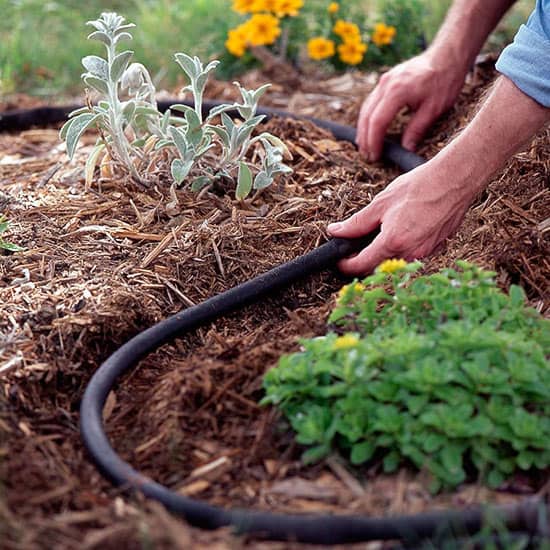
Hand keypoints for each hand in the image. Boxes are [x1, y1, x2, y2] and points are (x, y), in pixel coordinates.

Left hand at [327, 162, 475, 274]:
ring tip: (377, 237)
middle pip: (377, 269)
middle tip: (353, 249)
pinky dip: (399, 251)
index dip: (346, 266)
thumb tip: (335, 231)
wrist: (454, 181)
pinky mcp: (434, 250)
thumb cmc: (420, 187)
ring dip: (381, 257)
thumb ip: (356, 223)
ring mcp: (424, 254)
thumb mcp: (381, 203)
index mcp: (392, 242)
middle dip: (362, 263)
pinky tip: (399, 233)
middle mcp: (409, 254)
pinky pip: (410, 257)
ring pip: (394, 264)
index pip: (361, 266)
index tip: (339, 260)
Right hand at [356, 52, 466, 160]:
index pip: (378, 121)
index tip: (375, 156)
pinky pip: (371, 102)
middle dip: (365, 138)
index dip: (374, 141)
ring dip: (363, 129)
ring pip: (365, 109)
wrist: (447, 55)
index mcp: (397, 91)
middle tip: (368, 156)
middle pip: (367, 116)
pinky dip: (368, 118)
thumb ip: (417, 129)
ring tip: (366, 146)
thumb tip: (406, 149)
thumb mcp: (434, 109)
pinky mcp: (385, 80)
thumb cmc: (445, 80)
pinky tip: (370, 129)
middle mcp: (386, 84)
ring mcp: (384, 81)